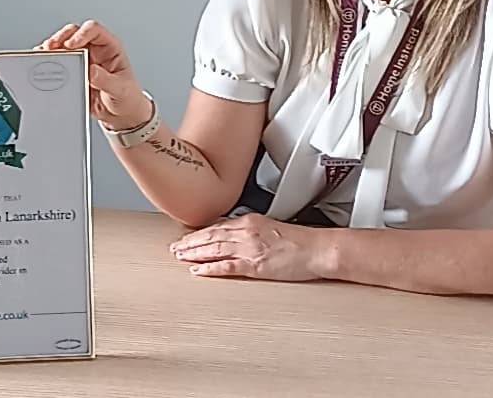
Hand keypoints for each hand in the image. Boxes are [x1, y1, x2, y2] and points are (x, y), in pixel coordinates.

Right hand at [36, 21, 149, 129]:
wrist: (121, 116)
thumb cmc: (127, 98)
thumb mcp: (120, 90)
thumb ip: (106, 80)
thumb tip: (91, 70)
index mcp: (109, 47)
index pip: (94, 30)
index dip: (81, 33)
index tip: (72, 45)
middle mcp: (94, 50)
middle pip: (74, 33)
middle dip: (61, 38)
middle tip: (52, 47)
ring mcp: (81, 60)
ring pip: (62, 45)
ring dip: (52, 48)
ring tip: (44, 55)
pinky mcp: (72, 72)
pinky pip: (58, 61)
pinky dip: (48, 60)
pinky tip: (42, 63)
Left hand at [170, 212, 322, 281]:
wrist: (317, 248)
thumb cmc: (299, 240)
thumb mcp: (270, 227)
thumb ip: (251, 229)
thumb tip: (236, 232)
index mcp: (249, 221)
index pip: (217, 225)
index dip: (199, 232)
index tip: (187, 236)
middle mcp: (246, 232)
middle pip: (211, 236)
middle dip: (191, 242)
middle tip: (175, 248)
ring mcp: (249, 248)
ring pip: (214, 249)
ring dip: (194, 253)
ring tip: (180, 257)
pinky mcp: (255, 265)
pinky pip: (227, 266)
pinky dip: (210, 268)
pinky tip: (198, 270)